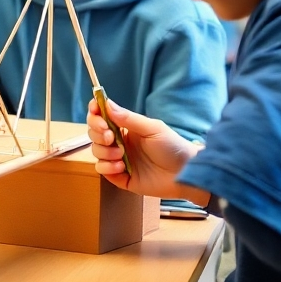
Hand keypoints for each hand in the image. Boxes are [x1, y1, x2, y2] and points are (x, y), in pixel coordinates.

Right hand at [87, 97, 204, 199]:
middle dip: (98, 133)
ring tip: (121, 155)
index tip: (95, 111)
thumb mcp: (152, 128)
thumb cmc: (173, 147)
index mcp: (126, 128)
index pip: (102, 117)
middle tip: (110, 136)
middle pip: (94, 134)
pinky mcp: (120, 177)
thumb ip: (128, 118)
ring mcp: (118, 160)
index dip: (95, 114)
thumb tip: (107, 104)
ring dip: (104, 151)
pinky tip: (121, 166)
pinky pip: (101, 170)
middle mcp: (119, 143)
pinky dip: (107, 167)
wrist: (185, 173)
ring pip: (96, 151)